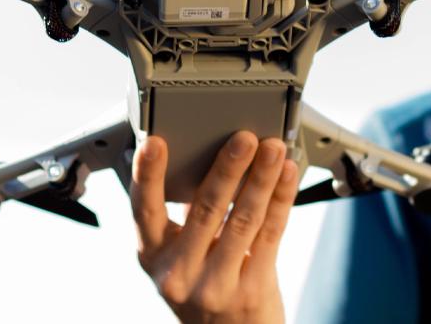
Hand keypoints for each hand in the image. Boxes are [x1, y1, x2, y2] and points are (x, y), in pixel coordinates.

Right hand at [130, 131, 298, 323]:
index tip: (153, 143)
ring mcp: (214, 285)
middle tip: (242, 138)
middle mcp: (178, 273)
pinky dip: (280, 200)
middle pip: (205, 209)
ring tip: (273, 150)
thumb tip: (207, 158)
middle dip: (227, 168)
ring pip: (242, 220)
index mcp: (152, 256)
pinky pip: (269, 235)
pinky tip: (286, 177)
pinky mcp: (250, 291)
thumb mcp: (178, 256)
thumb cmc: (201, 287)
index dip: (147, 175)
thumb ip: (186, 216)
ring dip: (262, 179)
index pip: (144, 210)